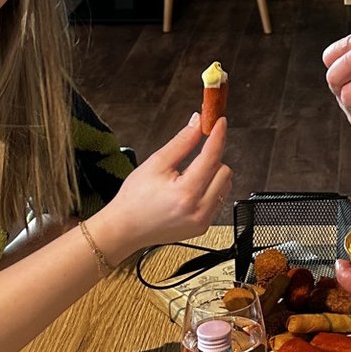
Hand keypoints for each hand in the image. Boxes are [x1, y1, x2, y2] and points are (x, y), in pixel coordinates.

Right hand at [102, 116, 230, 257]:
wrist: (125, 228)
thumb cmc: (135, 199)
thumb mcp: (156, 163)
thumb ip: (182, 142)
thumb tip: (198, 123)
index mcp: (186, 193)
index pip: (212, 157)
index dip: (218, 136)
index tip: (219, 122)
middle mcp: (199, 210)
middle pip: (224, 171)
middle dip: (211, 159)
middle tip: (191, 159)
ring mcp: (203, 221)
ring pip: (225, 185)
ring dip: (212, 175)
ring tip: (187, 178)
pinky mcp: (204, 226)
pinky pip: (218, 200)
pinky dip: (209, 190)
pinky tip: (189, 192)